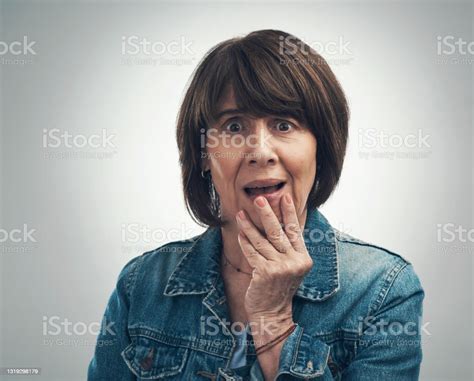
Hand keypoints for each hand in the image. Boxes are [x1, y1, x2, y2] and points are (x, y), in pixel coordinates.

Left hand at [236, 193, 312, 334]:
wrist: (273, 314)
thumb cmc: (280, 288)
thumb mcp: (292, 268)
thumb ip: (288, 248)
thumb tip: (278, 222)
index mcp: (303, 259)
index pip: (295, 230)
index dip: (289, 212)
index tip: (284, 196)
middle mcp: (294, 262)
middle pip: (278, 232)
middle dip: (267, 213)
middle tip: (259, 199)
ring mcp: (280, 267)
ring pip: (261, 241)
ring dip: (249, 226)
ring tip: (241, 214)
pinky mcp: (264, 272)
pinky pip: (252, 252)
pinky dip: (244, 242)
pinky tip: (239, 233)